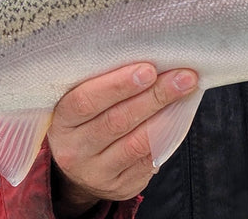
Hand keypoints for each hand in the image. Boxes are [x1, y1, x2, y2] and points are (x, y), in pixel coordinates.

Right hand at [48, 63, 198, 217]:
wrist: (80, 168)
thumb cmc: (88, 120)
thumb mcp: (82, 103)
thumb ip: (103, 85)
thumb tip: (149, 60)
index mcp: (61, 122)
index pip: (86, 101)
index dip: (117, 85)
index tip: (149, 69)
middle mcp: (74, 150)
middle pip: (116, 121)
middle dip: (153, 96)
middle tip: (182, 77)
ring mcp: (96, 172)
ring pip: (136, 143)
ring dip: (166, 116)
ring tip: (186, 92)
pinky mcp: (119, 186)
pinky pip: (148, 160)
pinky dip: (166, 136)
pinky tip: (179, 118)